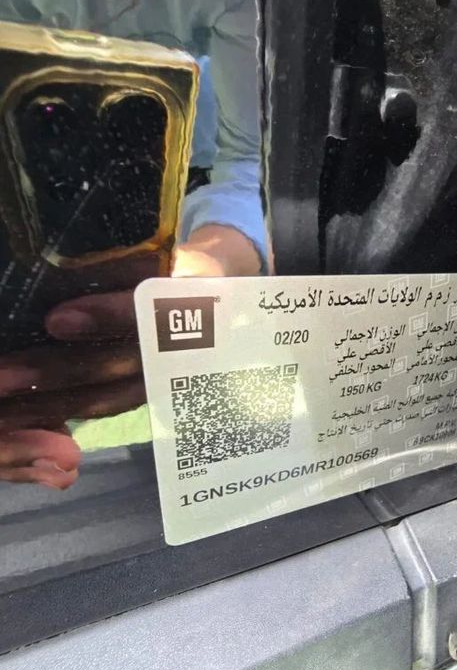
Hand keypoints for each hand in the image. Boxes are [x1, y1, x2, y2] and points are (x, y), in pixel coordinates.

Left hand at [0, 225, 260, 488]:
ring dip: (54, 401)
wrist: (221, 291)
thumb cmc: (179, 264)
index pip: (149, 311)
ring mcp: (167, 376)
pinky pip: (107, 406)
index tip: (55, 320)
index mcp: (193, 298)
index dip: (105, 317)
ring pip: (110, 396)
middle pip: (121, 362)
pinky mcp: (149, 390)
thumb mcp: (168, 253)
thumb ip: (126, 262)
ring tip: (5, 402)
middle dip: (59, 370)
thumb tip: (58, 260)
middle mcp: (185, 345)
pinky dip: (68, 413)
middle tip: (5, 373)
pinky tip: (29, 416)